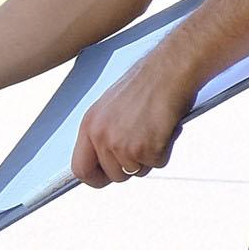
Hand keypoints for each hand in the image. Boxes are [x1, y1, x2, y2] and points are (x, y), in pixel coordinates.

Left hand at [72, 48, 195, 185]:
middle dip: (130, 167)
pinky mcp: (145, 149)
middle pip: (113, 175)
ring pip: (136, 171)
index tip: (104, 179)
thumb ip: (103, 133)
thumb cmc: (146, 83)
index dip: (94, 178)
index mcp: (89, 125)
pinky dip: (165, 151)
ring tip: (154, 130)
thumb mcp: (110, 108)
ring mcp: (122, 145)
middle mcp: (101, 136)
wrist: (169, 70)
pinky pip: (157, 164)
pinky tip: (164, 129)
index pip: (80, 168)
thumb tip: (104, 158)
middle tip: (142, 148)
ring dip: (149, 157)